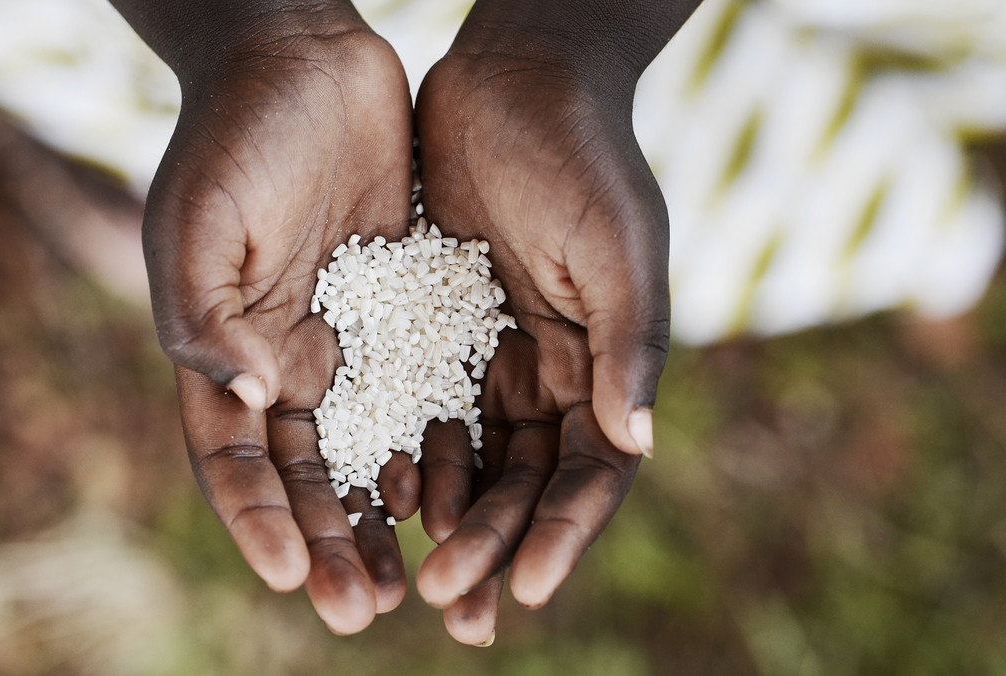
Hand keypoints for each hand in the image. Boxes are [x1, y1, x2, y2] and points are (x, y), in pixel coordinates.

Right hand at [140, 10, 415, 633]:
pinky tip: (462, 492)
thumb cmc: (234, 138)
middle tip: (364, 610)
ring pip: (371, 450)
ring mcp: (349, 341)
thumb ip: (205, 316)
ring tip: (423, 579)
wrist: (302, 63)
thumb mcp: (199, 223)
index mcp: (223, 354)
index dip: (257, 521)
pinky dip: (439, 446)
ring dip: (390, 516)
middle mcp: (286, 362)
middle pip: (307, 477)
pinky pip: (426, 392)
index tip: (292, 575)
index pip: (234, 460)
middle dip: (332, 544)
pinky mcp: (408, 312)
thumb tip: (250, 395)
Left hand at [411, 22, 672, 643]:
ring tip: (411, 579)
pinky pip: (420, 407)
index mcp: (605, 365)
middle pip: (526, 484)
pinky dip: (405, 457)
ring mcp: (493, 355)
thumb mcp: (617, 245)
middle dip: (494, 545)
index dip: (564, 534)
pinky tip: (378, 497)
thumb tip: (637, 444)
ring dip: (448, 520)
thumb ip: (629, 343)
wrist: (519, 80)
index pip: (590, 472)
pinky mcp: (437, 327)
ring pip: (472, 460)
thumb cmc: (584, 156)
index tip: (522, 588)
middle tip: (449, 605)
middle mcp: (553, 373)